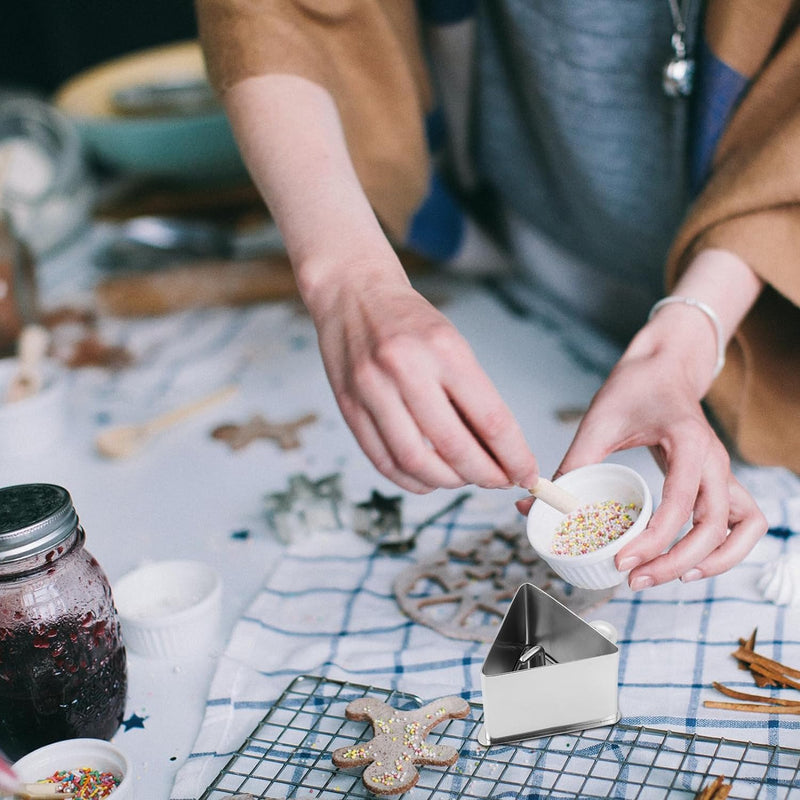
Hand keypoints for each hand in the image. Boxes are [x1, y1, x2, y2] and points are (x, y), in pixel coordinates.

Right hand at [310, 266, 538, 492]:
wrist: (352, 292)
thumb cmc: (408, 319)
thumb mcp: (451, 343)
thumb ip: (470, 396)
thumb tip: (497, 453)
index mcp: (442, 349)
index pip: (490, 419)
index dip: (513, 456)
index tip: (526, 473)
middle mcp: (405, 369)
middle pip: (453, 447)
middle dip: (484, 475)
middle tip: (499, 481)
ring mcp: (371, 390)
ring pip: (416, 462)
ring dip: (447, 482)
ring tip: (462, 479)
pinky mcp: (348, 407)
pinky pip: (383, 461)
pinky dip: (410, 480)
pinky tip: (428, 479)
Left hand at [538, 315, 766, 588]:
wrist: (664, 367)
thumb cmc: (634, 389)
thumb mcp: (598, 423)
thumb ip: (571, 466)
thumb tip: (531, 506)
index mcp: (688, 442)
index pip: (680, 503)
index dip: (653, 540)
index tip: (620, 561)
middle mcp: (714, 459)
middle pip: (714, 526)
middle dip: (676, 561)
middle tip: (634, 579)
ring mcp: (723, 471)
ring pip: (742, 528)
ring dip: (713, 561)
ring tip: (669, 578)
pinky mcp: (720, 480)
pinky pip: (743, 522)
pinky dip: (728, 549)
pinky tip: (692, 564)